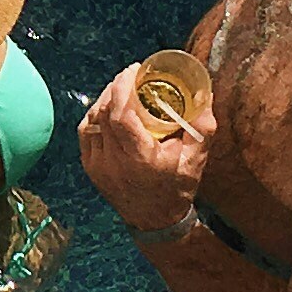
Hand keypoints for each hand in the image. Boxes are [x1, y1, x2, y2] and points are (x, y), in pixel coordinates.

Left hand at [78, 66, 208, 238]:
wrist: (155, 221)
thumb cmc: (177, 188)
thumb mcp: (195, 159)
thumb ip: (202, 127)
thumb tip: (204, 93)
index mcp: (140, 158)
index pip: (121, 115)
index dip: (123, 88)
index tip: (134, 70)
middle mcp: (114, 162)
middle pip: (104, 113)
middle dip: (115, 88)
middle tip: (131, 75)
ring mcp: (98, 166)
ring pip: (92, 121)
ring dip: (104, 99)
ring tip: (120, 88)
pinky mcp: (91, 167)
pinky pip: (86, 133)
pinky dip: (95, 115)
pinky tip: (107, 106)